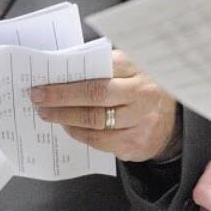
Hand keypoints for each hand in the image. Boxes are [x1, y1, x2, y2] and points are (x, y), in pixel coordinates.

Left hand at [29, 49, 178, 162]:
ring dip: (66, 118)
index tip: (43, 81)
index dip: (68, 78)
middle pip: (95, 96)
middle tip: (39, 99)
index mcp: (137, 67)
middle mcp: (142, 93)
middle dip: (61, 98)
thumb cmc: (140, 89)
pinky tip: (69, 127)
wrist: (171, 120)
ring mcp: (142, 120)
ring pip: (95, 122)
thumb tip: (61, 71)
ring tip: (49, 114)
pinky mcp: (137, 143)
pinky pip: (101, 142)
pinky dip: (80, 134)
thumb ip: (102, 68)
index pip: (98, 70)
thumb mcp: (129, 70)